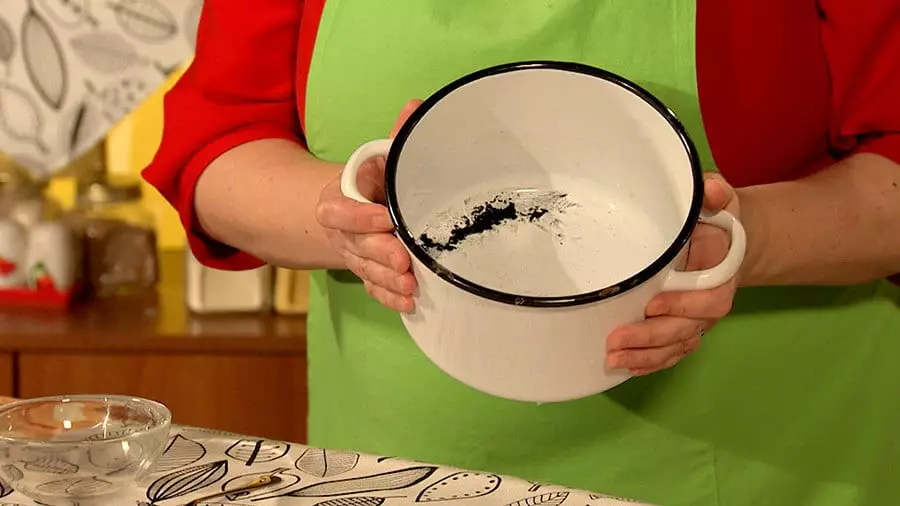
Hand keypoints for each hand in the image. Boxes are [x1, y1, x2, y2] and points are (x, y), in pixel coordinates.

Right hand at [315, 100, 422, 311]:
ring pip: (366, 270)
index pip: (338, 210)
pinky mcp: (367, 272)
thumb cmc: (375, 181)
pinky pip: (374, 287)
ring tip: (411, 287)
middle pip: (355, 245)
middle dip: (379, 254)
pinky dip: (389, 296)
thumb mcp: (381, 157)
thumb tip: (415, 106)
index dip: (359, 217)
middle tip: (403, 260)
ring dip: (388, 280)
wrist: (358, 207)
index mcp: (339, 198)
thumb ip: (397, 137)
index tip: (386, 218)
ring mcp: (354, 254)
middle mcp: (342, 231)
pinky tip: (408, 302)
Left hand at [605, 173, 739, 375]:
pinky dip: (652, 362)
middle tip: (616, 340)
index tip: (652, 305)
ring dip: (646, 356)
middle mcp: (711, 303)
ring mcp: (698, 320)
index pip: (709, 298)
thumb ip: (715, 193)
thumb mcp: (719, 200)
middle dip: (651, 338)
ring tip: (613, 359)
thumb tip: (709, 189)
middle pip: (686, 329)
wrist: (726, 241)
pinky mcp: (684, 328)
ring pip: (676, 346)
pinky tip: (628, 367)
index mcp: (721, 273)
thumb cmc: (715, 220)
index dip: (684, 305)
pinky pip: (672, 352)